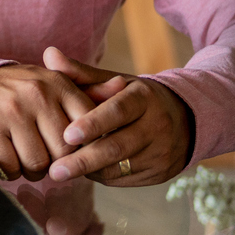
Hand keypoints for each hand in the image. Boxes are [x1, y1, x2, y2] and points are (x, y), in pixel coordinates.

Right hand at [0, 54, 96, 180]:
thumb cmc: (21, 92)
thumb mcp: (54, 85)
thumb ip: (90, 92)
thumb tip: (123, 86)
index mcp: (57, 84)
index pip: (88, 125)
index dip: (83, 146)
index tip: (72, 150)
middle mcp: (35, 95)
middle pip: (64, 152)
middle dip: (57, 163)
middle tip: (45, 157)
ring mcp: (9, 112)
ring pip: (38, 163)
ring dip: (32, 170)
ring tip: (25, 158)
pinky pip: (11, 166)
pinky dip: (10, 171)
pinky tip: (6, 159)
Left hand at [44, 47, 193, 185]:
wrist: (185, 120)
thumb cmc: (134, 99)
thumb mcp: (114, 81)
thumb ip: (80, 73)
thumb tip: (48, 54)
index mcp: (143, 98)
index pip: (118, 111)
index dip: (93, 123)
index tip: (67, 135)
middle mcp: (157, 125)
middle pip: (117, 146)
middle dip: (83, 160)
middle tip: (54, 170)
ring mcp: (161, 152)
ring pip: (119, 167)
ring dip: (88, 170)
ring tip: (60, 171)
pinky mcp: (160, 174)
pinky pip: (123, 179)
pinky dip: (100, 176)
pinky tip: (84, 171)